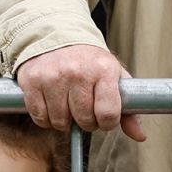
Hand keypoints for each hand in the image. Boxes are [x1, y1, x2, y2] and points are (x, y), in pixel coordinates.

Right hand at [16, 44, 146, 140]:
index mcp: (103, 70)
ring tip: (67, 103)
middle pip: (84, 120)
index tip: (103, 116)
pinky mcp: (32, 81)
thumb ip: (129, 109)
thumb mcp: (114, 78)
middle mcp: (77, 71)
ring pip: (60, 122)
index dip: (107, 123)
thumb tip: (140, 136)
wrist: (57, 35)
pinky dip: (46, 118)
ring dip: (65, 120)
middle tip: (83, 107)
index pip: (108, 114)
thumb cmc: (90, 62)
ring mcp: (52, 76)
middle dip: (86, 121)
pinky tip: (51, 104)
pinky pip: (40, 117)